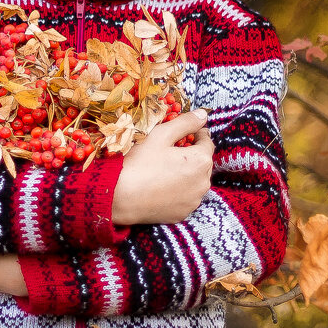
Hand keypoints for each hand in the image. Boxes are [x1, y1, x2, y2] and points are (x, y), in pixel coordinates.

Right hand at [112, 108, 213, 225]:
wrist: (120, 197)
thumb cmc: (140, 162)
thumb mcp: (161, 135)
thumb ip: (185, 122)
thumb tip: (203, 114)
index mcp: (200, 161)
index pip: (207, 142)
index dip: (196, 134)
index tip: (185, 133)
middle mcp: (203, 183)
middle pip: (202, 162)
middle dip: (191, 154)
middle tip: (170, 151)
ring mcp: (193, 201)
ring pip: (195, 181)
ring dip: (186, 173)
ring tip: (165, 169)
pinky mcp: (183, 214)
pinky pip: (186, 197)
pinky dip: (179, 190)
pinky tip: (162, 185)